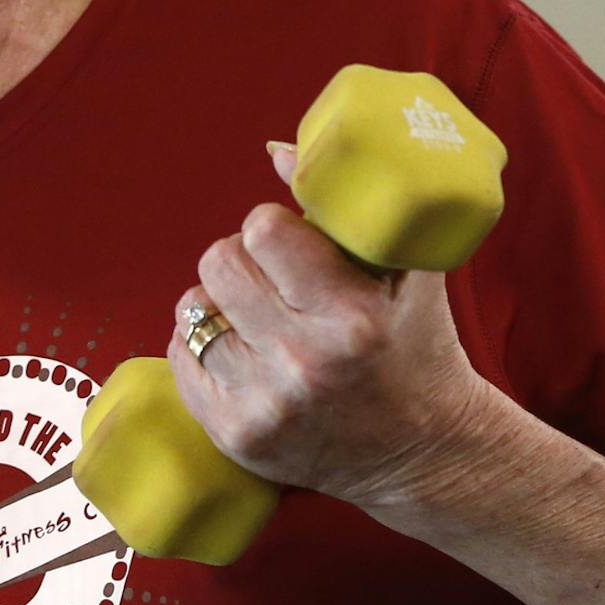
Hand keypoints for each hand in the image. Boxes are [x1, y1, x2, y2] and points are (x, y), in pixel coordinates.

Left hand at [164, 142, 491, 513]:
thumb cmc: (417, 347)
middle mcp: (305, 362)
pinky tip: (238, 348)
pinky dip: (200, 343)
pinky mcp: (236, 435)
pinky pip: (180, 358)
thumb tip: (275, 151)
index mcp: (352, 316)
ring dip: (219, 302)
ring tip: (256, 315)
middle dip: (243, 259)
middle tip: (270, 278)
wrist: (424, 453)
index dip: (272, 227)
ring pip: (193, 310)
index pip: (263, 230)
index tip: (290, 242)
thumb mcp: (406, 274)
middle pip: (219, 264)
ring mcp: (266, 404)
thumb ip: (346, 209)